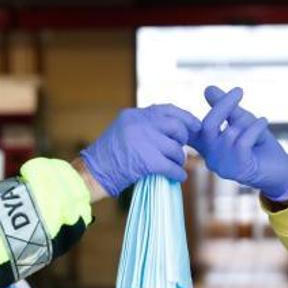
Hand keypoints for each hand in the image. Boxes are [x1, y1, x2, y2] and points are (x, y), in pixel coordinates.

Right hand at [81, 105, 200, 197]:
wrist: (92, 173)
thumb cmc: (108, 157)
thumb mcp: (123, 130)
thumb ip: (145, 126)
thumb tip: (173, 129)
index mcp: (134, 115)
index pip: (167, 110)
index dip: (185, 117)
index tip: (195, 125)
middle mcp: (140, 124)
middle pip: (176, 127)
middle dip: (182, 140)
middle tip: (180, 150)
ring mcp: (144, 141)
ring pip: (176, 149)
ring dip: (178, 160)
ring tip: (174, 166)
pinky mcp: (147, 161)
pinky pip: (172, 167)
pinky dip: (178, 174)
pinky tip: (178, 177)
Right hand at [191, 86, 287, 202]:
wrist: (281, 170)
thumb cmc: (259, 146)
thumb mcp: (241, 121)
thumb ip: (225, 107)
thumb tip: (207, 88)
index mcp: (207, 147)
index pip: (189, 131)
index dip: (187, 115)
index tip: (208, 89)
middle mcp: (210, 158)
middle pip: (207, 126)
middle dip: (223, 105)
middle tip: (238, 91)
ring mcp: (223, 166)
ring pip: (229, 134)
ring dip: (247, 123)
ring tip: (259, 122)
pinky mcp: (238, 170)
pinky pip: (242, 142)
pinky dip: (255, 128)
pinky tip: (263, 122)